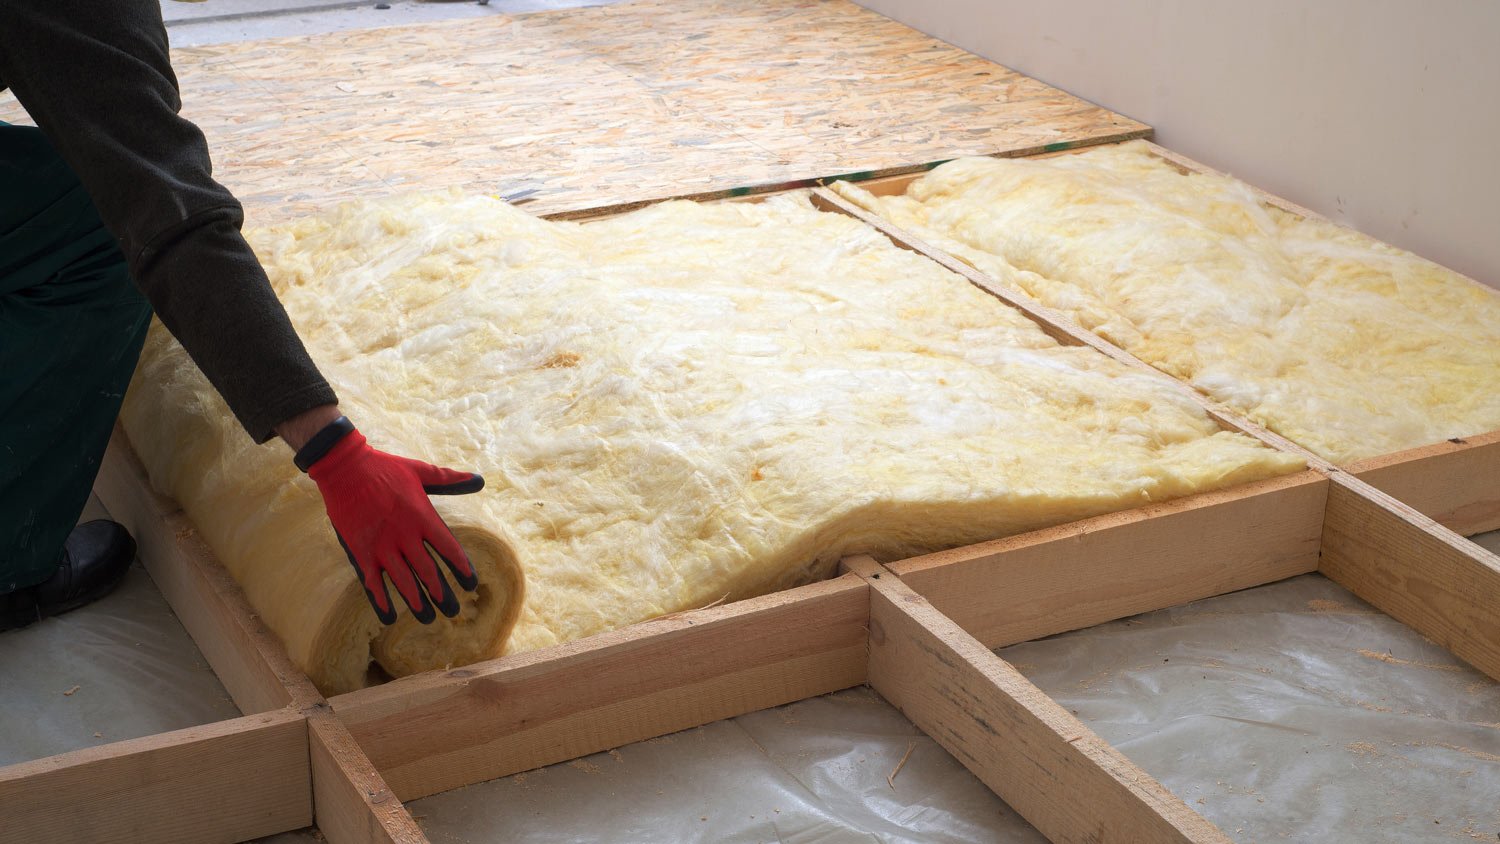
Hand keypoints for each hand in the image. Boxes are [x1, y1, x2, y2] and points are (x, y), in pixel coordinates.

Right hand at [296, 417, 483, 623]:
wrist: (344, 467)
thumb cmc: (386, 468)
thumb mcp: (420, 471)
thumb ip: (450, 479)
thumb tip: (479, 480)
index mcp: (422, 516)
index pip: (448, 548)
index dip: (461, 568)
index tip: (471, 584)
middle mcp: (404, 534)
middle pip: (428, 571)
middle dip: (442, 593)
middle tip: (454, 612)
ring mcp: (381, 544)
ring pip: (403, 581)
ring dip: (416, 602)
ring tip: (428, 619)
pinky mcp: (360, 550)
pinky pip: (372, 581)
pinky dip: (380, 600)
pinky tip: (388, 617)